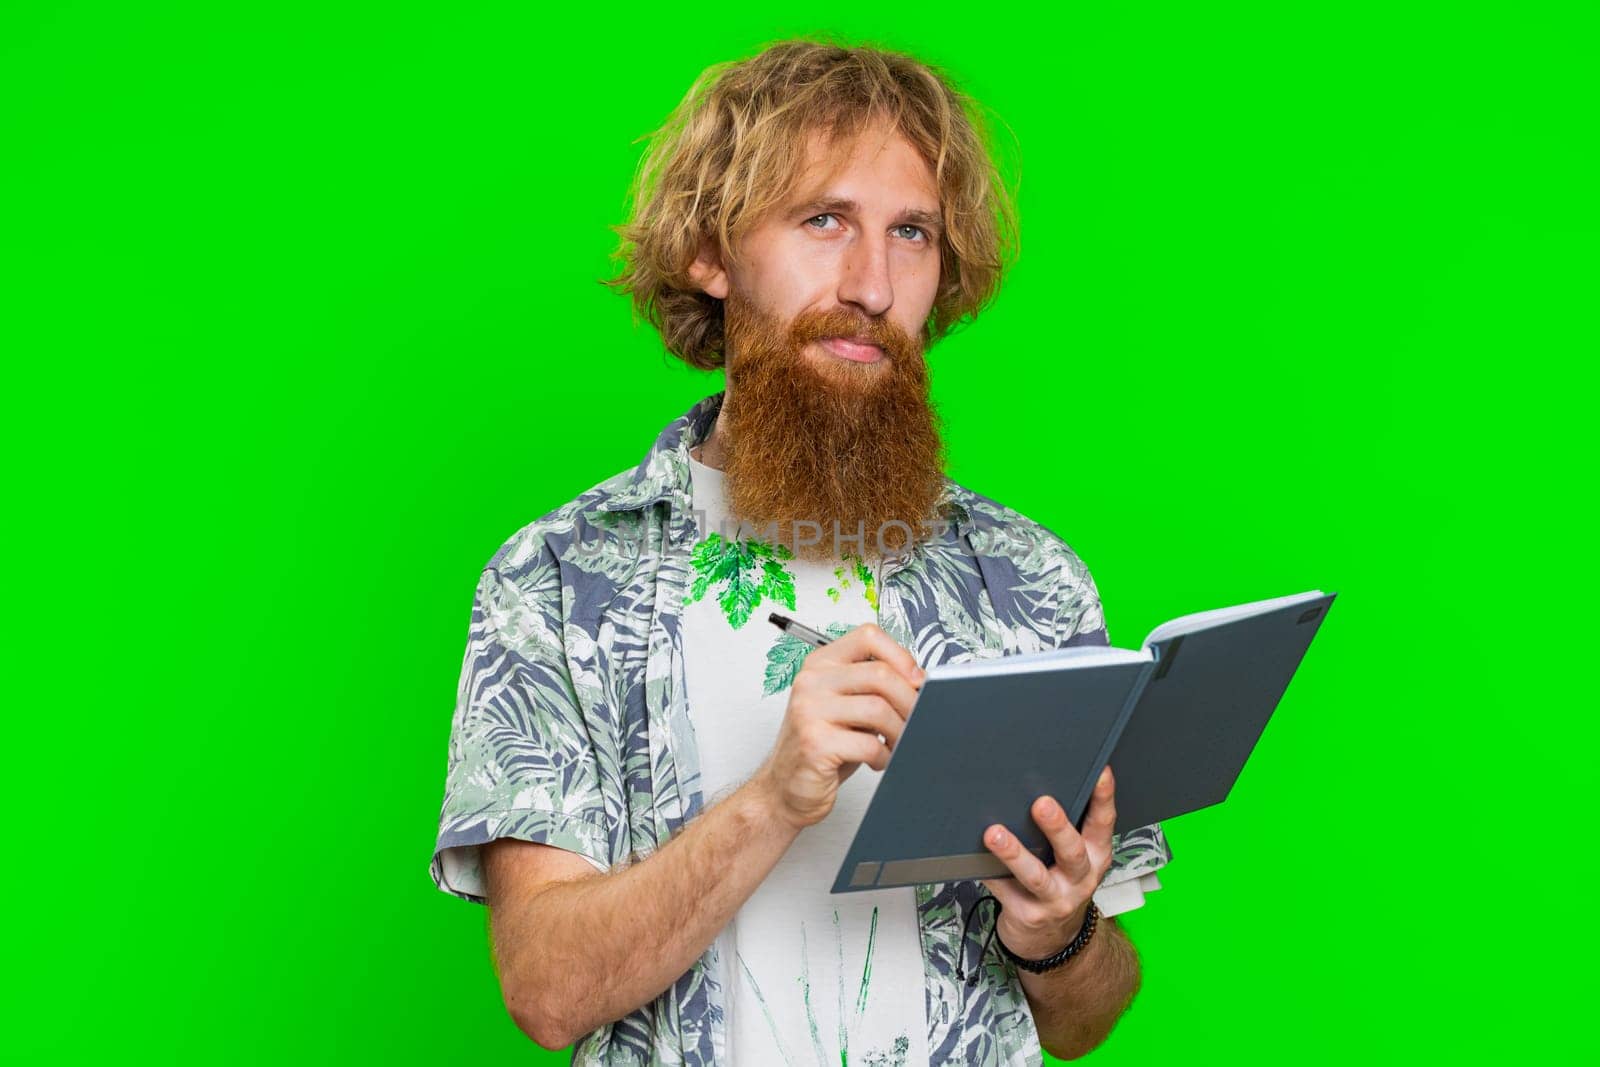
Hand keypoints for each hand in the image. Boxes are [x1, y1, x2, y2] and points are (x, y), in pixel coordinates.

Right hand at [753, 623, 924, 830]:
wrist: (785, 788)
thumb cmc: (822, 746)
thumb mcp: (846, 707)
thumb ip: (873, 689)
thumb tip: (920, 683)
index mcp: (820, 664)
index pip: (867, 636)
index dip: (901, 656)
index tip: (916, 680)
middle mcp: (811, 682)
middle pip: (880, 674)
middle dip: (909, 700)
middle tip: (918, 718)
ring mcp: (809, 711)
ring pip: (878, 708)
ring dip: (900, 731)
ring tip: (898, 743)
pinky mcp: (815, 743)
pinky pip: (869, 744)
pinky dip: (885, 756)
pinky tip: (879, 760)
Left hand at [979, 764, 1116, 958]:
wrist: (1052, 938)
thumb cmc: (1060, 882)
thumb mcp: (1075, 858)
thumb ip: (1067, 829)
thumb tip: (1036, 783)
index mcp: (1096, 856)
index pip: (1103, 824)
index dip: (1104, 798)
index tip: (1100, 772)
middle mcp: (1080, 879)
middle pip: (1072, 852)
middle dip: (1057, 827)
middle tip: (1042, 804)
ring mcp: (1055, 900)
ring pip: (1035, 876)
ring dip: (1013, 853)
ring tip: (994, 834)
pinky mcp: (1028, 914)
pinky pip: (1005, 889)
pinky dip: (989, 872)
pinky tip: (974, 858)